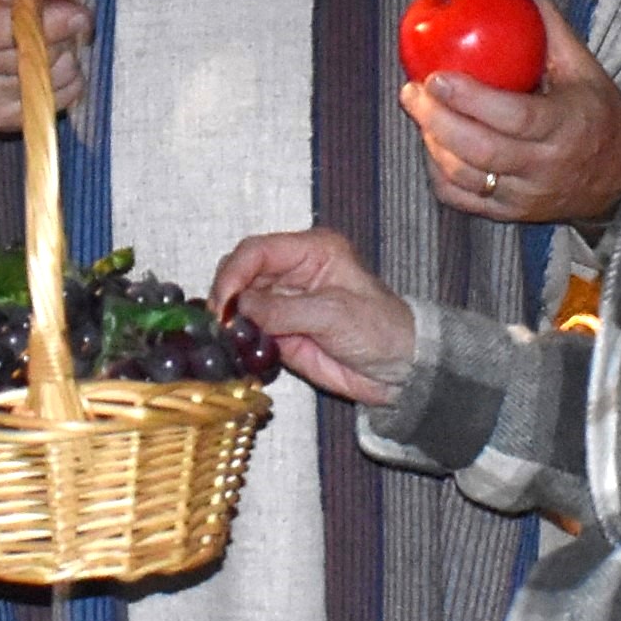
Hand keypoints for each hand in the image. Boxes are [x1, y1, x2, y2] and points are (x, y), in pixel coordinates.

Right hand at [0, 0, 87, 133]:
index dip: (44, 20)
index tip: (74, 8)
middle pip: (26, 56)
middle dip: (61, 34)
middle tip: (67, 16)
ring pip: (43, 81)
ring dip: (64, 57)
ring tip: (54, 38)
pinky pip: (49, 105)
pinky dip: (64, 84)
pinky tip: (51, 63)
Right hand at [211, 229, 415, 404]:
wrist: (399, 370)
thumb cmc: (380, 330)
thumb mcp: (334, 315)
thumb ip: (284, 310)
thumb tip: (239, 308)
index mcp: (312, 251)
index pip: (258, 250)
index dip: (234, 273)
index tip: (224, 303)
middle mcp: (293, 271)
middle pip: (242, 272)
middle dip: (227, 295)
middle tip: (220, 324)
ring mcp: (284, 302)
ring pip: (240, 301)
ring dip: (230, 318)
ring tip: (227, 338)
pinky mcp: (280, 331)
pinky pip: (248, 329)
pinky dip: (238, 337)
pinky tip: (237, 347)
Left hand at [403, 0, 620, 224]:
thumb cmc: (598, 115)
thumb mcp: (583, 66)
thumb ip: (546, 21)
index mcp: (567, 128)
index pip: (513, 117)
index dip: (470, 99)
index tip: (436, 75)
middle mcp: (545, 168)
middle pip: (480, 151)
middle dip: (437, 121)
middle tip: (412, 91)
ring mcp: (526, 197)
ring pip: (467, 179)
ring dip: (434, 146)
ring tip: (420, 113)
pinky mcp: (511, 216)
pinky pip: (464, 201)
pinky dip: (440, 175)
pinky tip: (432, 146)